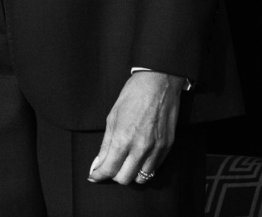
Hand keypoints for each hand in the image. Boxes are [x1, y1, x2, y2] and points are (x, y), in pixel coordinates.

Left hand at [88, 71, 184, 185]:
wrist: (158, 83)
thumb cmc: (133, 95)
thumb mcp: (112, 115)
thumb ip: (106, 143)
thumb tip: (98, 162)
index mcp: (123, 138)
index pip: (109, 168)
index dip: (98, 175)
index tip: (94, 176)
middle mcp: (140, 147)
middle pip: (125, 179)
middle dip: (114, 175)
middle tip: (110, 166)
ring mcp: (156, 149)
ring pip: (141, 178)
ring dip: (130, 173)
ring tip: (125, 162)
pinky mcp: (167, 148)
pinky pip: (154, 168)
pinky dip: (144, 168)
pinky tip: (138, 158)